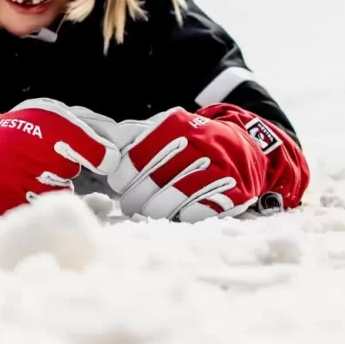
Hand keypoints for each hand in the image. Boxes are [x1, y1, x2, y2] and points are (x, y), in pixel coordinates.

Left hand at [72, 103, 308, 221]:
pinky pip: (199, 213)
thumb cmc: (194, 141)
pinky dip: (184, 217)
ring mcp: (219, 169)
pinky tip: (179, 215)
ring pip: (172, 201)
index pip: (135, 157)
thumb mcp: (167, 128)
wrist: (249, 147)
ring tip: (150, 213)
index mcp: (177, 126)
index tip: (120, 184)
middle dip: (136, 199)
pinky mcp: (236, 193)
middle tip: (131, 205)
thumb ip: (133, 136)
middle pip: (151, 183)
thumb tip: (95, 140)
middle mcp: (199, 144)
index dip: (122, 177)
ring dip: (156, 212)